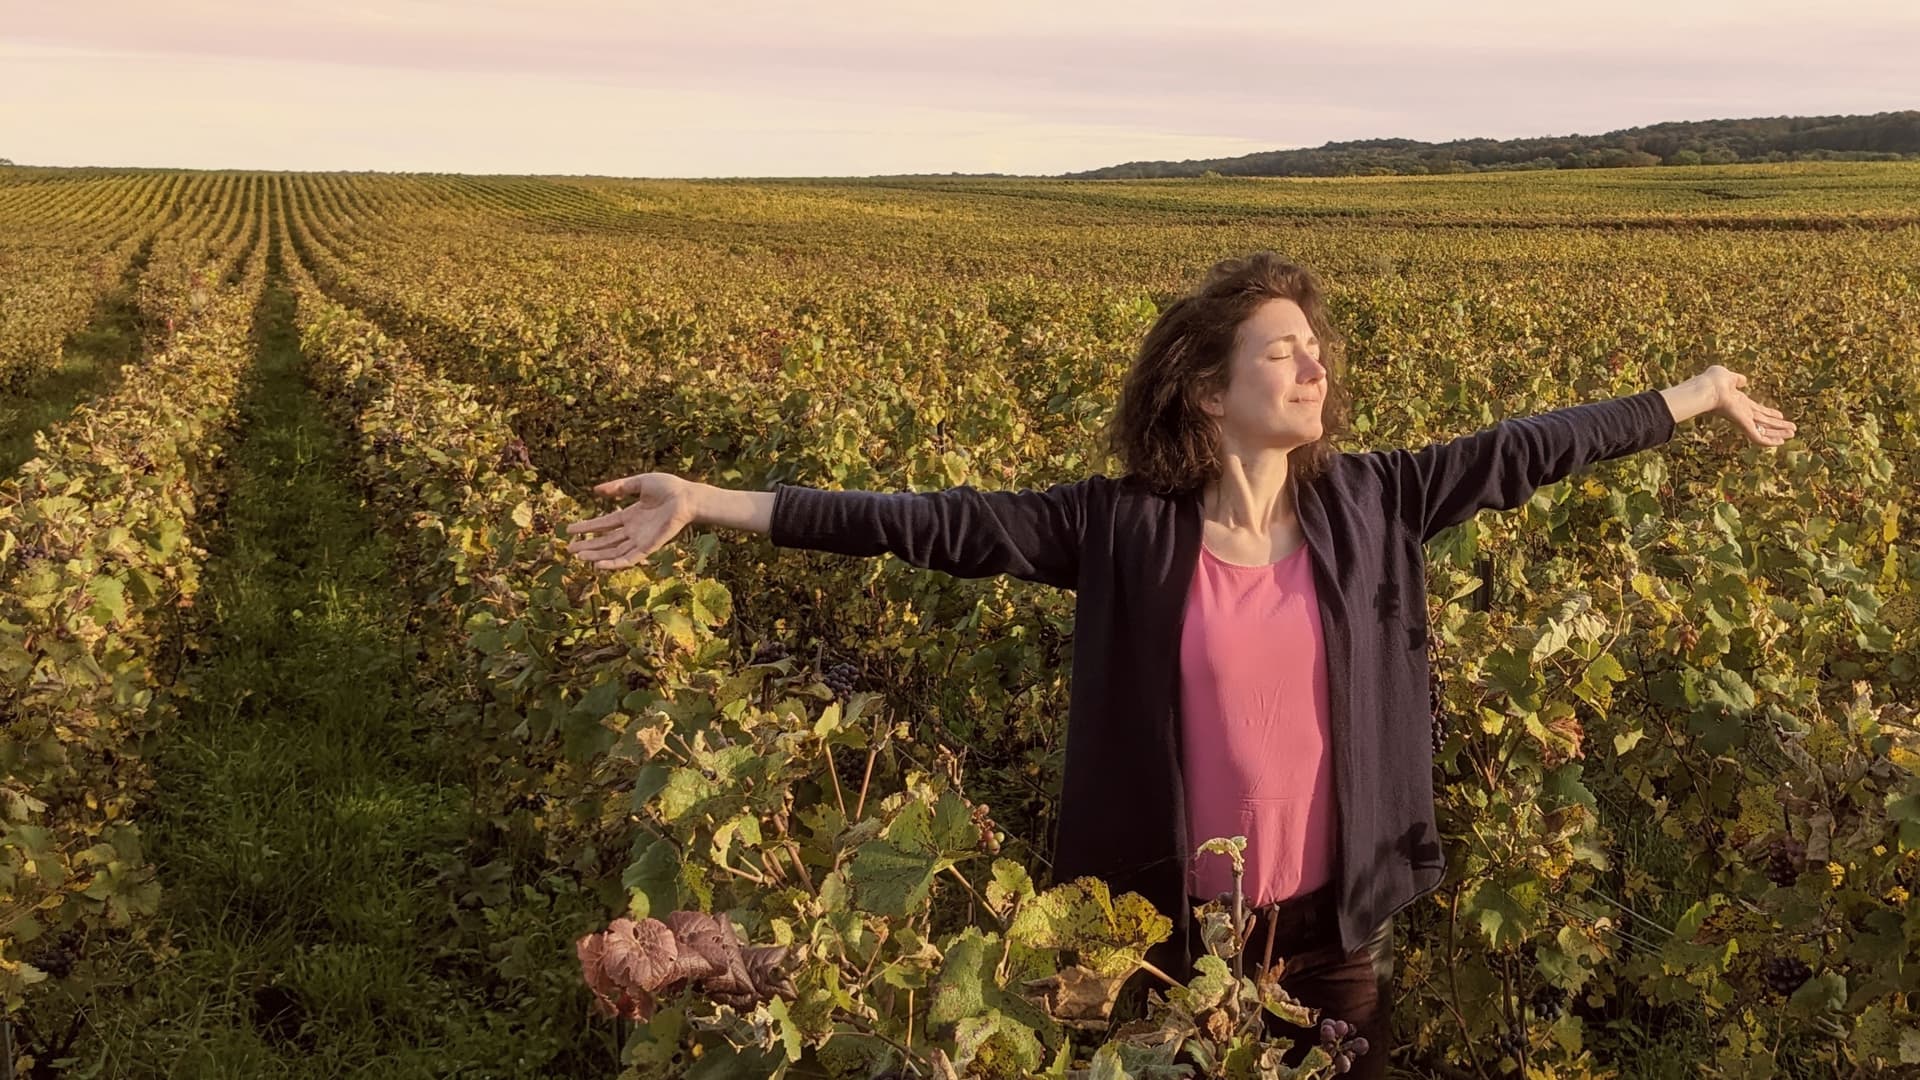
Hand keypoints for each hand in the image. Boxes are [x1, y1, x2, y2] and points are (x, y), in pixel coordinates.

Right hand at [565, 473, 699, 569]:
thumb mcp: (639, 483)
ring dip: (597, 555)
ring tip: (578, 556)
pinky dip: (614, 563)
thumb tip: (596, 490)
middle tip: (569, 549)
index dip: (587, 527)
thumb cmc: (669, 488)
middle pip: (606, 541)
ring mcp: (641, 540)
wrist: (688, 498)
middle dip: (588, 545)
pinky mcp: (649, 547)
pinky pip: (630, 558)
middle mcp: (634, 530)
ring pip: (614, 552)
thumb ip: (619, 487)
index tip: (570, 530)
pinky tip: (599, 565)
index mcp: (631, 515)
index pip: (604, 524)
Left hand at [1701, 365, 1796, 447]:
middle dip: (1778, 425)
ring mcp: (1742, 419)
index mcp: (1739, 402)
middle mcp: (1742, 413)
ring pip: (1764, 430)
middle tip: (1792, 429)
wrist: (1706, 388)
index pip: (1758, 410)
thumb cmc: (1712, 381)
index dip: (1769, 413)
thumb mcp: (1728, 377)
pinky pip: (1758, 437)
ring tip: (1793, 434)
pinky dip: (1769, 441)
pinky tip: (1781, 443)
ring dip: (1779, 433)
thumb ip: (1737, 379)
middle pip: (1764, 421)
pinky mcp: (1743, 425)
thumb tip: (1742, 380)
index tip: (1780, 415)